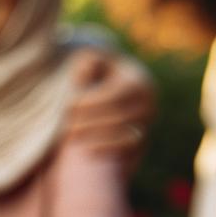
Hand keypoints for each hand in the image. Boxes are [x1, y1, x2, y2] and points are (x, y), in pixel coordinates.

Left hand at [64, 48, 156, 164]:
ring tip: (72, 138)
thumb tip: (86, 70)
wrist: (112, 93)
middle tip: (66, 125)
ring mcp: (147, 128)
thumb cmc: (96, 74)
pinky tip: (86, 151)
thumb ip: (88, 63)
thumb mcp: (91, 61)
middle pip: (120, 118)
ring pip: (128, 139)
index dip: (90, 102)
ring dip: (98, 140)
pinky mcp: (141, 148)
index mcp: (139, 82)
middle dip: (90, 123)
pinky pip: (130, 155)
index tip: (68, 106)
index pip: (115, 95)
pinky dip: (109, 154)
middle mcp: (148, 106)